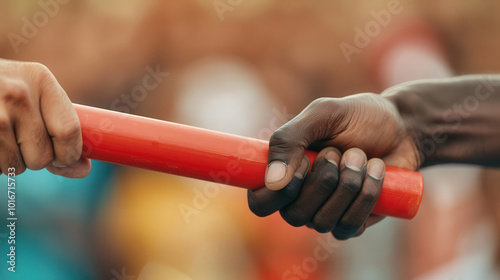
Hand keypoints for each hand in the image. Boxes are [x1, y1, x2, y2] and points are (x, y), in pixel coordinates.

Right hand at [0, 59, 90, 177]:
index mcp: (41, 79)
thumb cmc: (5, 89)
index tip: (65, 159)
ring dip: (13, 161)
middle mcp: (16, 94)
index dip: (70, 154)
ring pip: (16, 166)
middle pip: (43, 156)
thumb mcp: (35, 95)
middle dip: (37, 158)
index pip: (68, 131)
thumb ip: (62, 129)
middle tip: (24, 140)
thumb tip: (83, 169)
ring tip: (3, 135)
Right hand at [248, 93, 418, 239]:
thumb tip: (272, 182)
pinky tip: (376, 170)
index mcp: (282, 175)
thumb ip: (289, 139)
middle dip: (323, 179)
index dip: (277, 191)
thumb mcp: (321, 114)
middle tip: (338, 150)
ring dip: (348, 182)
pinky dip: (367, 194)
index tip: (304, 161)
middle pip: (295, 215)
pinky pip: (351, 225)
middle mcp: (299, 200)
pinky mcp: (353, 223)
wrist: (401, 127)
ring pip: (324, 220)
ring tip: (361, 156)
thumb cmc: (356, 117)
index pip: (260, 204)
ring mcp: (326, 214)